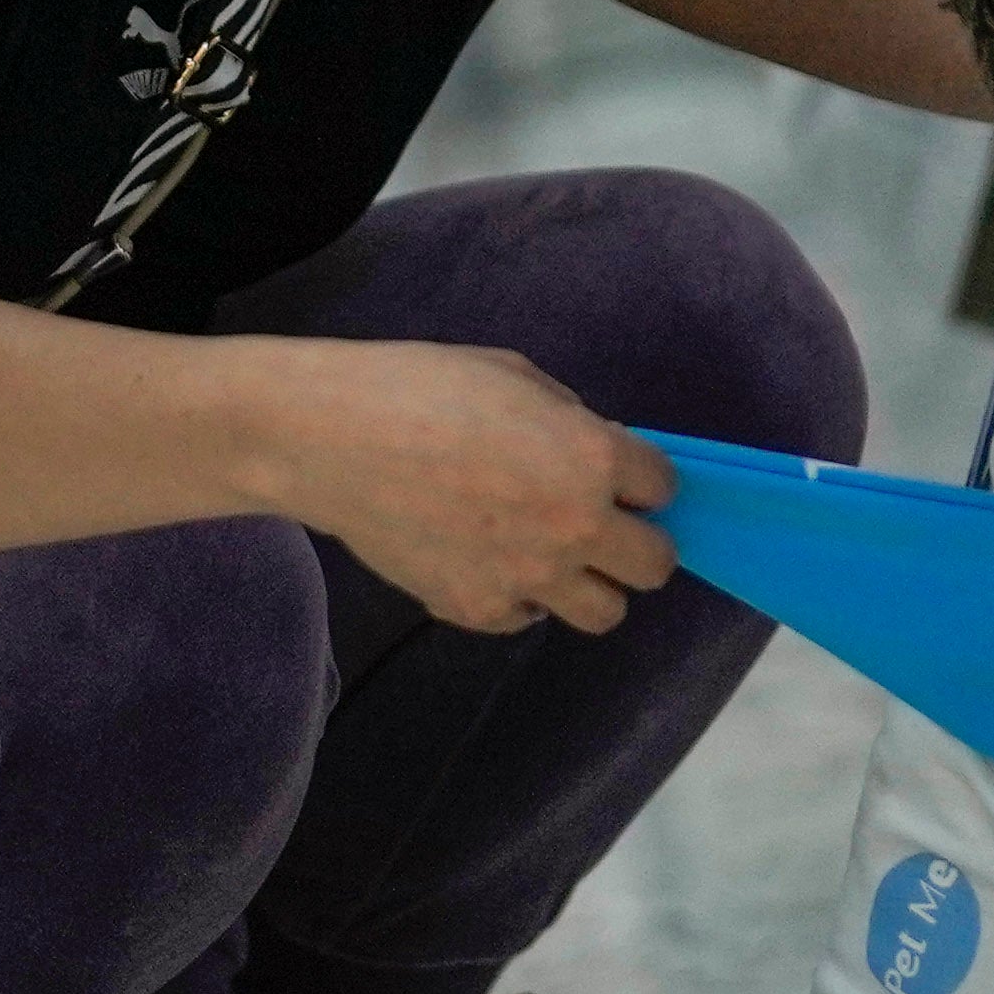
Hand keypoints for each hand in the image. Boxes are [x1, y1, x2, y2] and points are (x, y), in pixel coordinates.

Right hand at [276, 340, 682, 635]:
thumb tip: (594, 454)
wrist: (329, 439)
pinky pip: (527, 618)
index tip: (617, 474)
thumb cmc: (419, 387)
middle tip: (601, 522)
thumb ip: (571, 422)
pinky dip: (519, 595)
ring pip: (605, 613)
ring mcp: (527, 578)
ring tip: (553, 554)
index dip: (641, 479)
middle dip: (637, 541)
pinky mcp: (477, 609)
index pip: (664, 488)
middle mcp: (573, 528)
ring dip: (590, 583)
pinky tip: (487, 558)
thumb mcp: (515, 376)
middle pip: (655, 567)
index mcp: (591, 459)